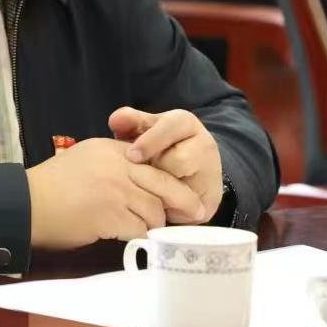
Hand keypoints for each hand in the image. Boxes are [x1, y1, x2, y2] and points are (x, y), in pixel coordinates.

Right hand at [25, 138, 203, 249]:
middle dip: (183, 201)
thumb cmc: (53, 186)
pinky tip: (129, 237)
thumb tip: (142, 179)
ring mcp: (116, 190)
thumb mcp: (87, 159)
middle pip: (164, 184)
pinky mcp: (110, 214)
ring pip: (154, 210)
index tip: (184, 193)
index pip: (153, 163)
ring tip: (147, 230)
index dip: (171, 181)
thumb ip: (114, 163)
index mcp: (112, 150)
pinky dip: (138, 236)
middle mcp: (118, 165)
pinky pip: (138, 229)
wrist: (27, 204)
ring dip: (153, 224)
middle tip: (197, 213)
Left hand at [107, 107, 222, 223]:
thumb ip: (131, 123)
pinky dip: (170, 207)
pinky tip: (160, 204)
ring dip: (163, 189)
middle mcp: (204, 144)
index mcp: (185, 123)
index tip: (131, 156)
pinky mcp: (210, 200)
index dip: (149, 142)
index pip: (170, 126)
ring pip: (182, 184)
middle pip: (178, 160)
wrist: (187, 174)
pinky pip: (188, 206)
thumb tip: (116, 120)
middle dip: (157, 170)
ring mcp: (210, 172)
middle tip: (140, 177)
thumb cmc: (157, 149)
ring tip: (151, 189)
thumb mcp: (144, 131)